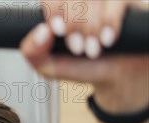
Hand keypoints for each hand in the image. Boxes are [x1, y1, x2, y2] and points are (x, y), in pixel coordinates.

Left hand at [20, 0, 148, 112]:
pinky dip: (109, 21)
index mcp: (60, 9)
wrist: (117, 77)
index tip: (57, 31)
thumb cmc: (83, 66)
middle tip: (77, 47)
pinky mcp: (126, 2)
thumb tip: (40, 31)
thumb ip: (33, 52)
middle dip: (74, 24)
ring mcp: (104, 0)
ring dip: (91, 27)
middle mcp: (81, 1)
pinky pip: (117, 1)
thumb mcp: (50, 66)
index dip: (54, 11)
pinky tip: (107, 39)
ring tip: (92, 50)